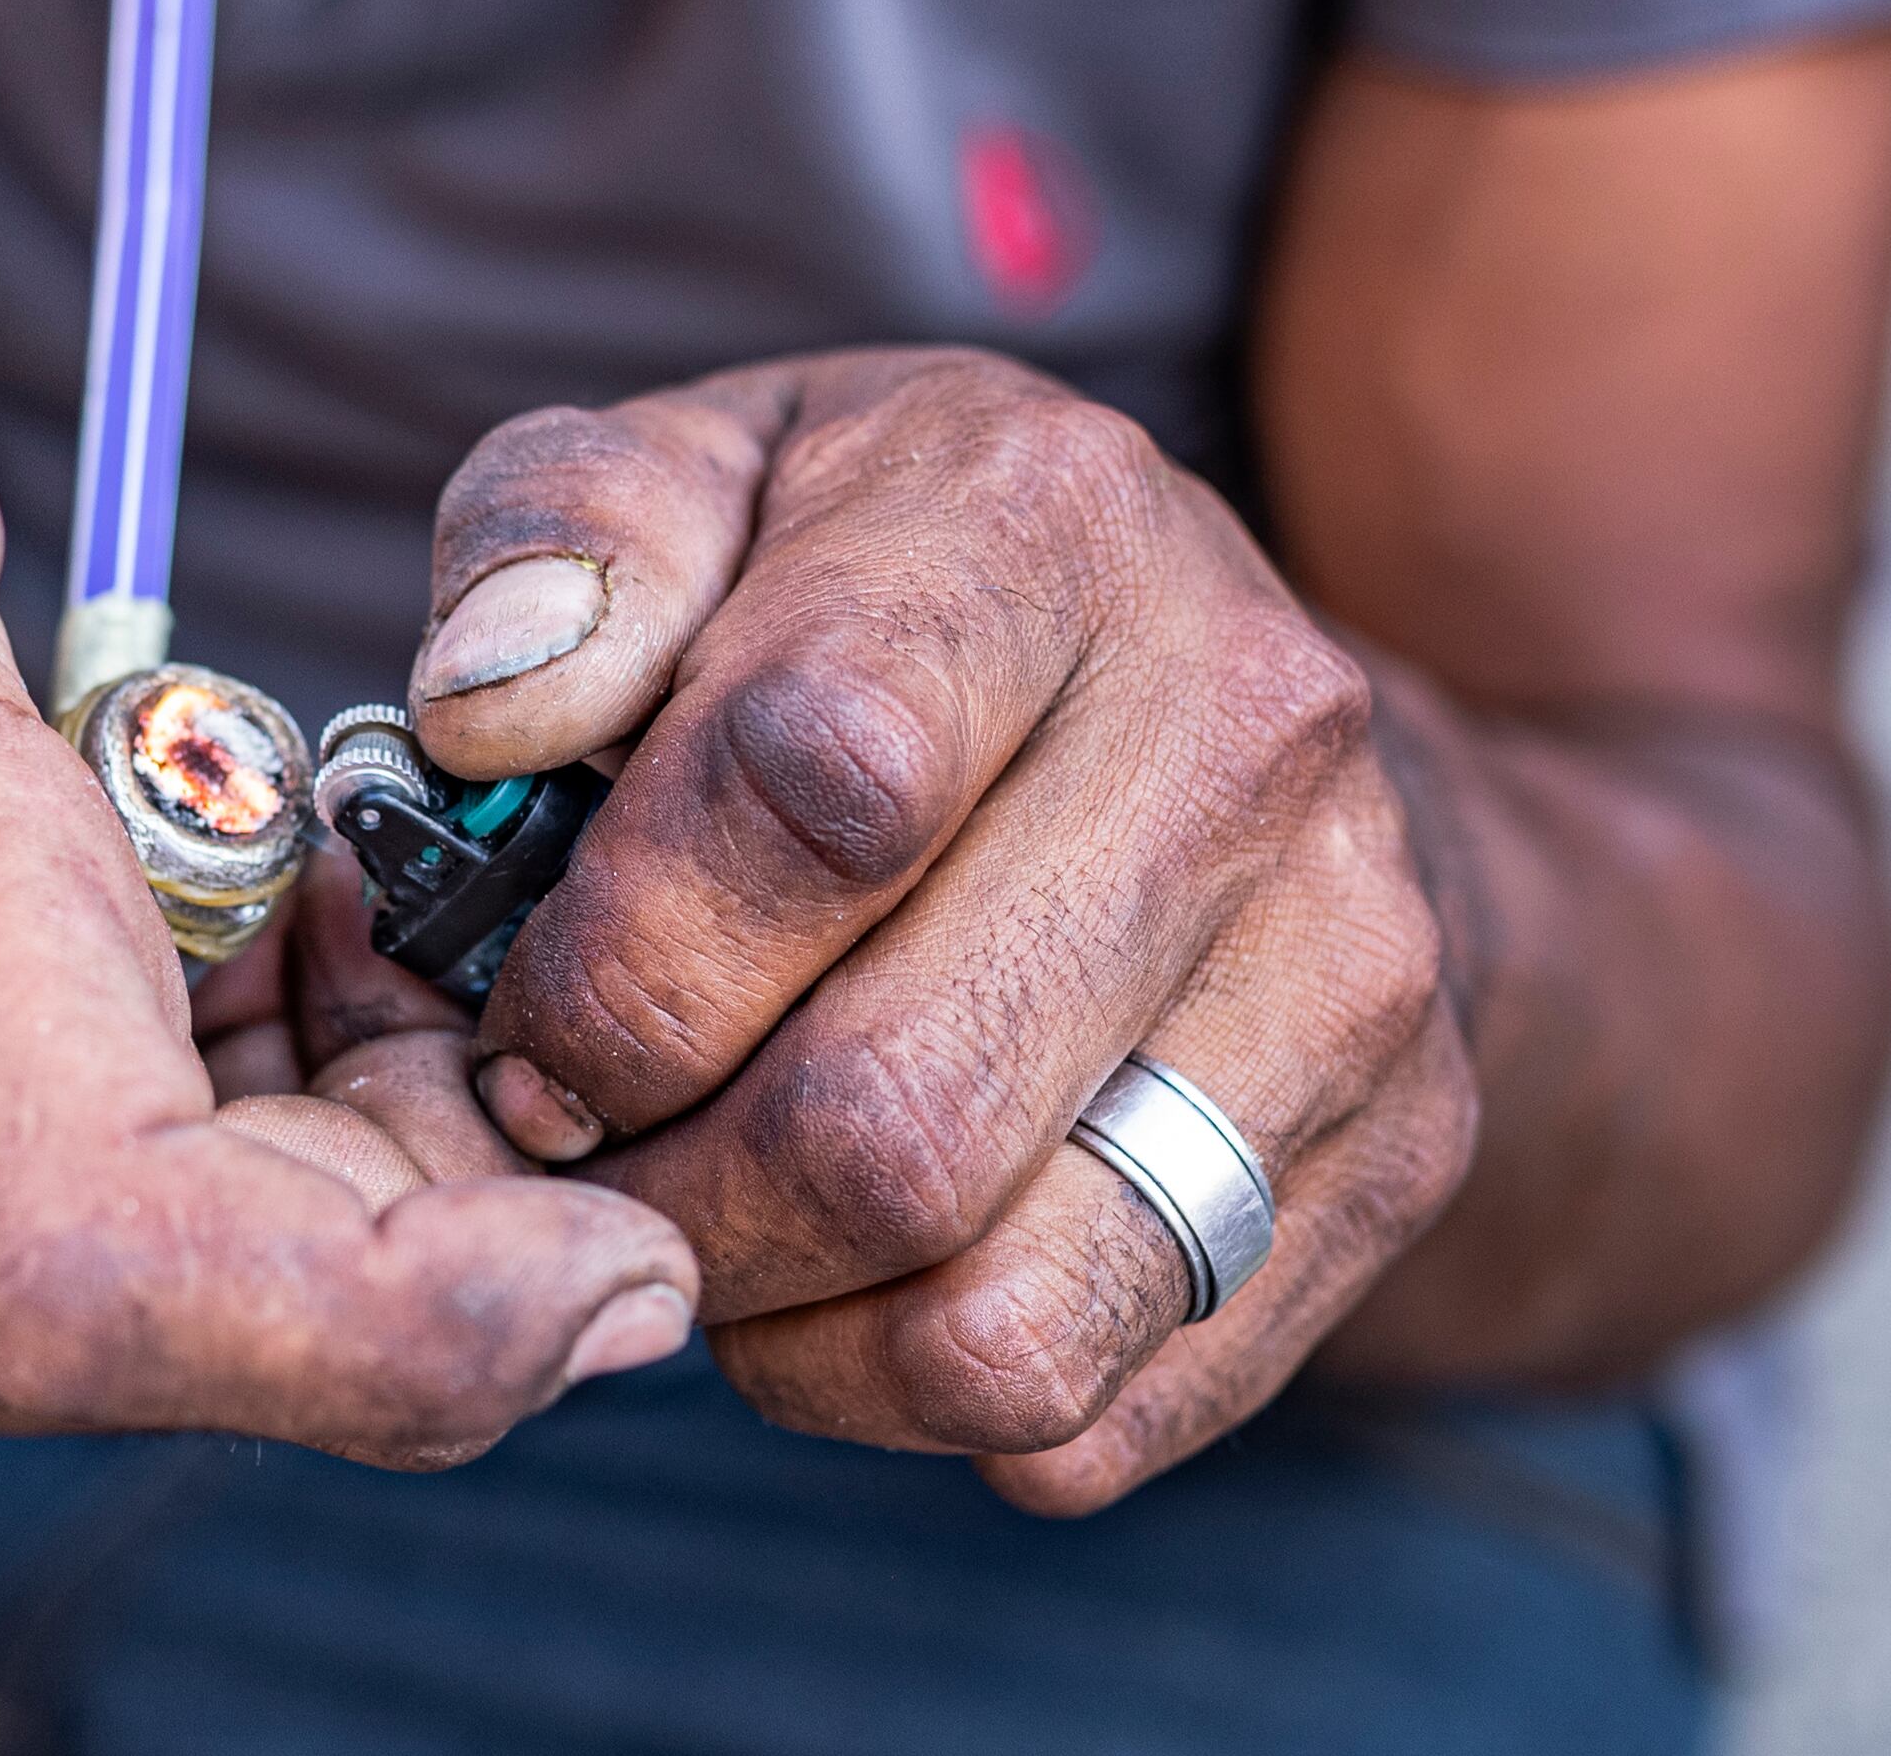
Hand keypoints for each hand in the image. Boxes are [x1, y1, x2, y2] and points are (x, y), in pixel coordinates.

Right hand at [0, 169, 697, 1466]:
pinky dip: (238, 1155)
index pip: (122, 1260)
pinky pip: (118, 1288)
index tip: (640, 1267)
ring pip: (204, 1300)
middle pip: (247, 1295)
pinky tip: (207, 965)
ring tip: (288, 886)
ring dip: (348, 1139)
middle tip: (444, 902)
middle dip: (445, 1147)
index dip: (419, 1315)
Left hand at [403, 351, 1473, 1507]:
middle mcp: (1247, 728)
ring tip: (711, 1219)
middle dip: (666, 1194)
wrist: (1225, 689)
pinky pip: (1094, 1412)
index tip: (522, 1020)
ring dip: (778, 1332)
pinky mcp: (1401, 1154)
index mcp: (1041, 523)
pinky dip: (909, 1399)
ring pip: (998, 1321)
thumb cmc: (878, 588)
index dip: (618, 965)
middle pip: (891, 1115)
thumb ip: (559, 550)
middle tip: (585, 1160)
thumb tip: (489, 717)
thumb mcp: (700, 479)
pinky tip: (852, 1271)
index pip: (816, 789)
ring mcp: (1354, 956)